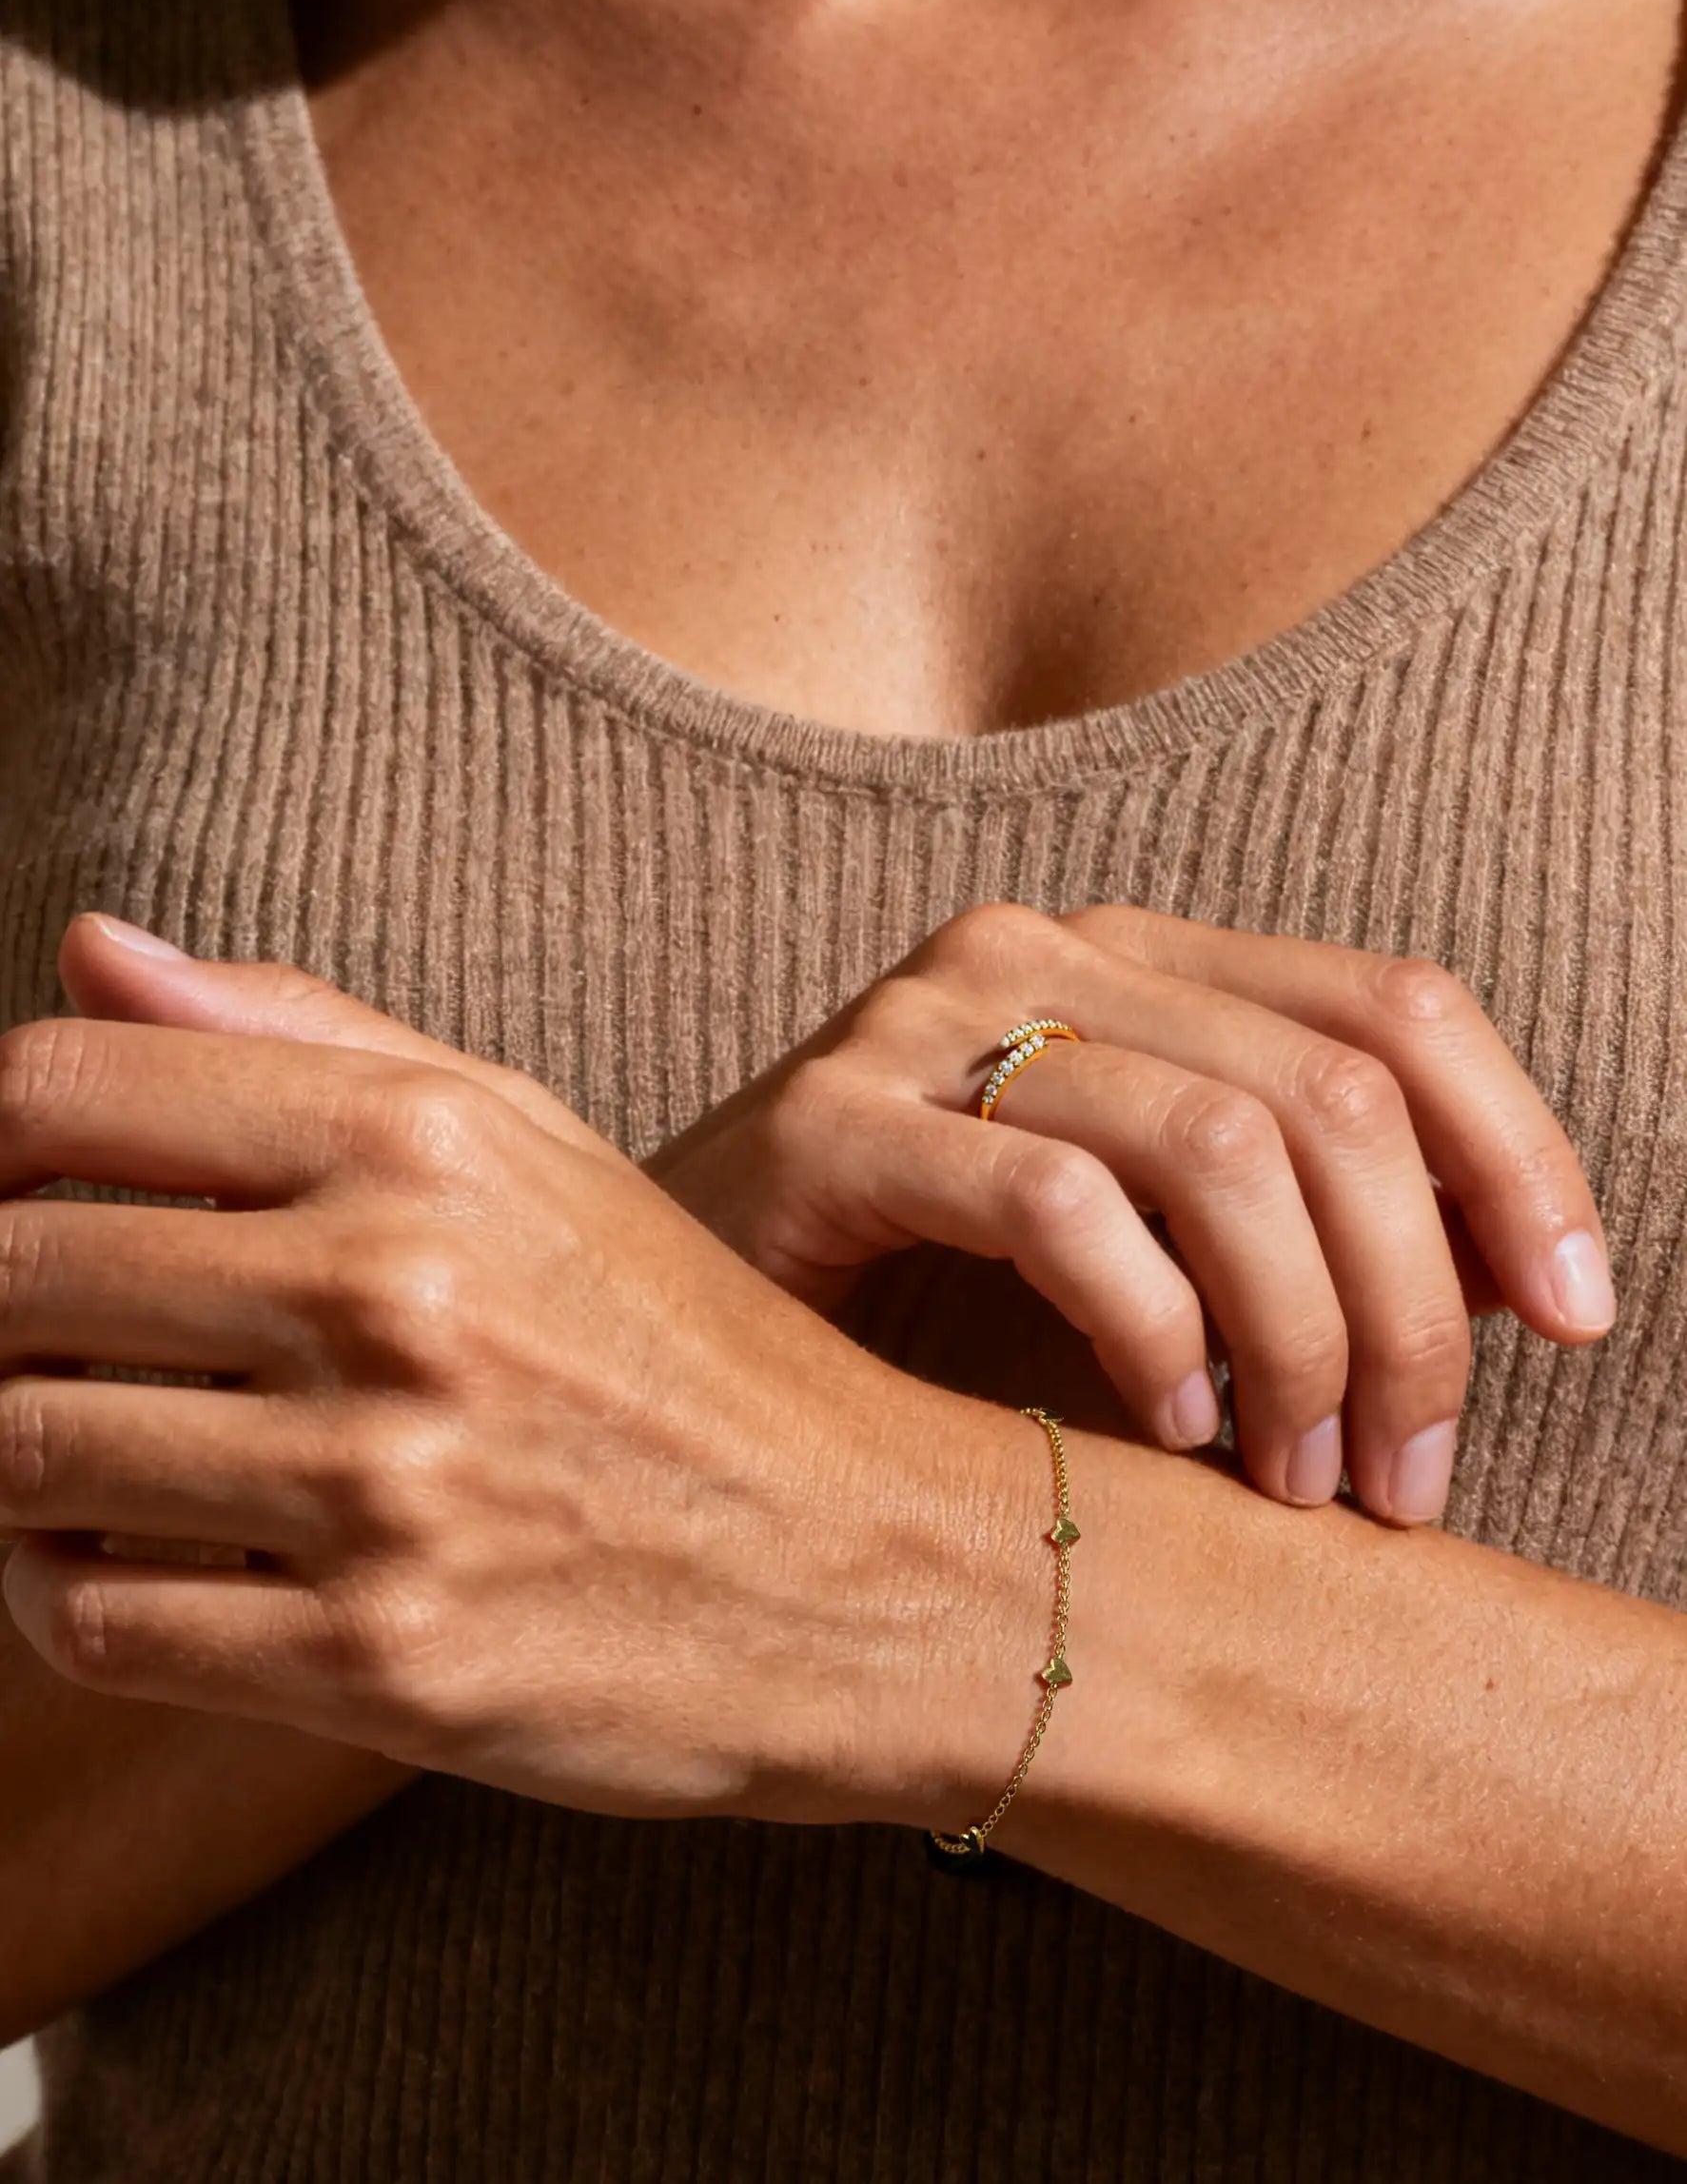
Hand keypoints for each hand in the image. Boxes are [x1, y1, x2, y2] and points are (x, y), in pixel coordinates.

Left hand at [0, 918, 991, 1822]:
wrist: (862, 1565)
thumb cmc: (684, 1347)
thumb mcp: (535, 1147)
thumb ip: (309, 1037)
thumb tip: (85, 946)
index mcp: (426, 1139)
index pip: (58, 1090)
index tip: (19, 1198)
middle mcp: (397, 1291)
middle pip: (7, 1271)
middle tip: (44, 1342)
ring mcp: (387, 1484)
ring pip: (22, 1452)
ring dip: (11, 1458)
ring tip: (75, 1453)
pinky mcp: (378, 1661)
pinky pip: (92, 1617)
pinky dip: (56, 1591)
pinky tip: (118, 1563)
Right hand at [647, 903, 1613, 1523]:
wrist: (659, 1338)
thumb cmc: (926, 1320)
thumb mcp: (1154, 1260)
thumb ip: (1305, 1233)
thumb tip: (1519, 1287)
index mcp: (1133, 958)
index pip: (1393, 1006)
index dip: (1519, 1157)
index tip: (1576, 1322)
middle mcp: (1039, 949)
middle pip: (1327, 1091)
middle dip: (1412, 1308)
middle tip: (1403, 1478)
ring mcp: (923, 1022)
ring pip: (1217, 1143)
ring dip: (1301, 1342)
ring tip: (1294, 1481)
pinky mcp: (828, 1123)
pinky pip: (1059, 1206)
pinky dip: (1151, 1334)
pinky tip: (1157, 1435)